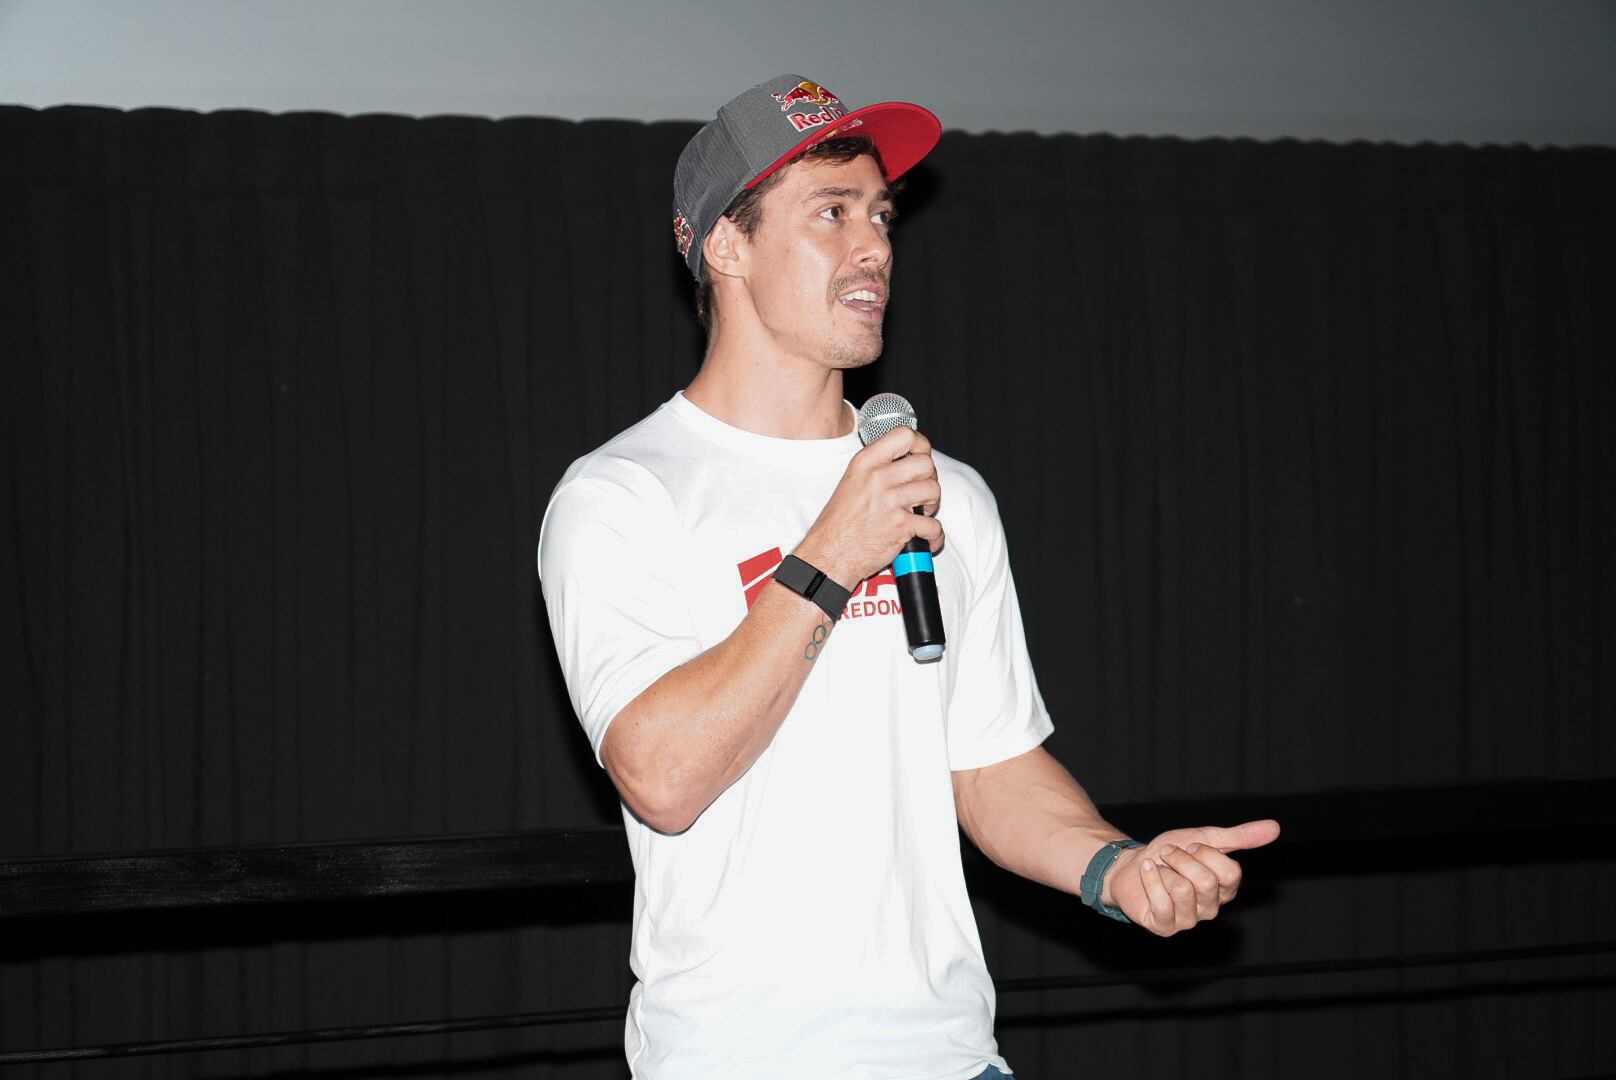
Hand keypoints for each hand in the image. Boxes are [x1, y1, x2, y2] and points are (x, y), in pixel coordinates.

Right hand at [794, 424, 942, 587]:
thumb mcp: (851, 482)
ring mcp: (890, 501)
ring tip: (921, 514)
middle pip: (925, 464)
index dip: (921, 444)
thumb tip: (904, 461)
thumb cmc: (839, 523)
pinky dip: (934, 537)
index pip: (904, 434)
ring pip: (934, 490)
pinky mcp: (901, 526)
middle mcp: (878, 478)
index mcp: (865, 462)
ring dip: (933, 505)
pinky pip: (934, 526)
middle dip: (929, 479)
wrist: (829, 554)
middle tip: (921, 493)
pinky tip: (926, 539)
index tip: (922, 455)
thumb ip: (876, 468)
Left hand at [1103, 819, 1279, 936]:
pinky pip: (1163, 902)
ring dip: (1164, 869)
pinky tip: (1146, 870)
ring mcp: (1188, 920)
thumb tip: (1276, 827)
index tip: (1191, 845)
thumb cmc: (1169, 854)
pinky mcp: (1164, 926)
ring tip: (1158, 867)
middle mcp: (1211, 908)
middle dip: (1181, 858)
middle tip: (1168, 855)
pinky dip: (1150, 878)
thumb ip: (1240, 837)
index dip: (1206, 852)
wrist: (1131, 863)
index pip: (1231, 872)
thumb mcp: (1205, 838)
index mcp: (1225, 888)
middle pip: (1206, 881)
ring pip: (1184, 890)